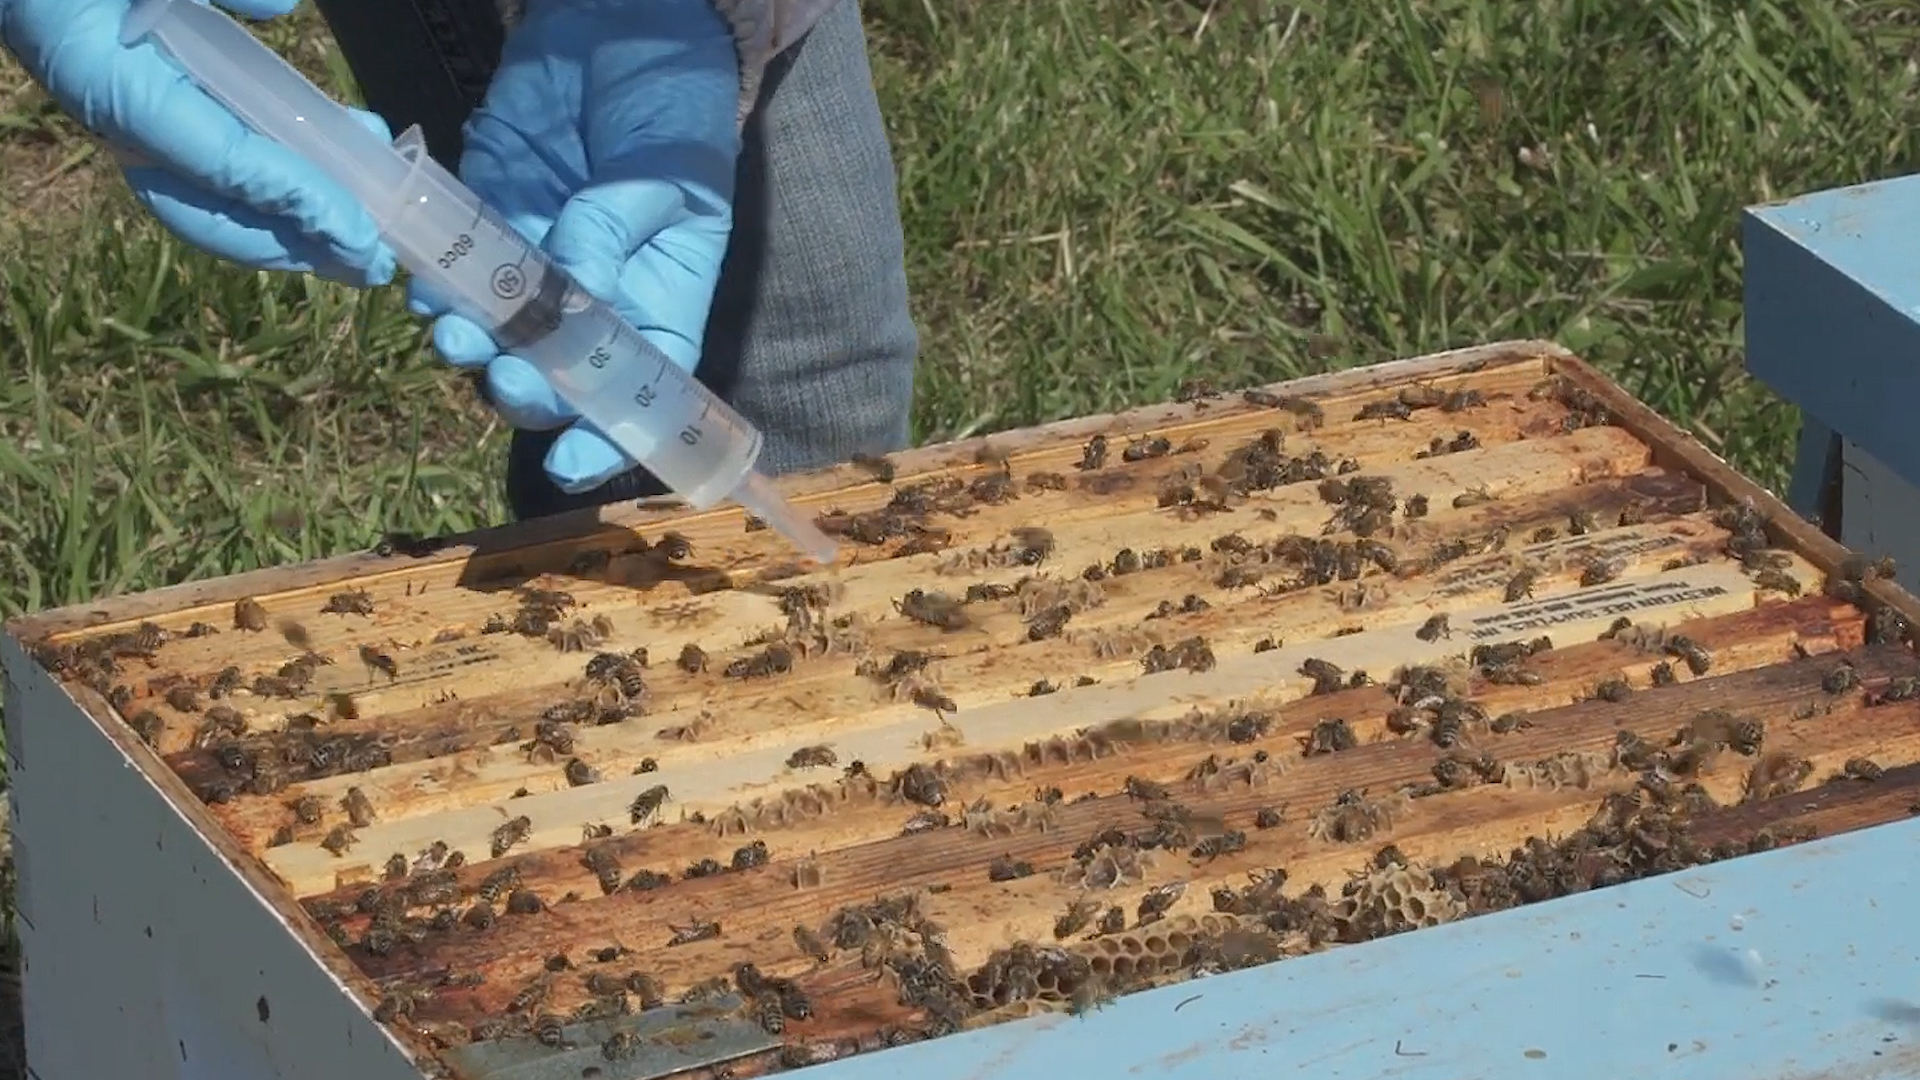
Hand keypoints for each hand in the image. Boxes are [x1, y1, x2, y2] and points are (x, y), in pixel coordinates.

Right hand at [0, 0, 395, 284]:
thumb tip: (278, 5)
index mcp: (110, 82)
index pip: (223, 164)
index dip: (297, 202)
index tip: (358, 234)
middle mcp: (115, 114)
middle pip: (216, 210)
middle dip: (298, 243)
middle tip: (373, 262)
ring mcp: (127, 115)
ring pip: (213, 196)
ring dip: (289, 220)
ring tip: (361, 232)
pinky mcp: (145, 99)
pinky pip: (209, 161)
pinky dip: (267, 179)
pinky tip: (325, 165)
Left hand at [409, 0, 740, 494]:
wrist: (625, 22)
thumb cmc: (675, 103)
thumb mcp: (666, 172)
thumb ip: (615, 231)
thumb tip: (572, 295)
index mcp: (660, 300)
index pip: (635, 395)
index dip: (602, 438)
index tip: (566, 465)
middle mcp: (594, 297)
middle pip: (554, 378)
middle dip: (523, 393)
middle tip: (503, 377)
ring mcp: (535, 259)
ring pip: (492, 335)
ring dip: (467, 347)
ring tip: (449, 331)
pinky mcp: (483, 215)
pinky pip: (449, 271)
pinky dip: (430, 288)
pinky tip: (420, 284)